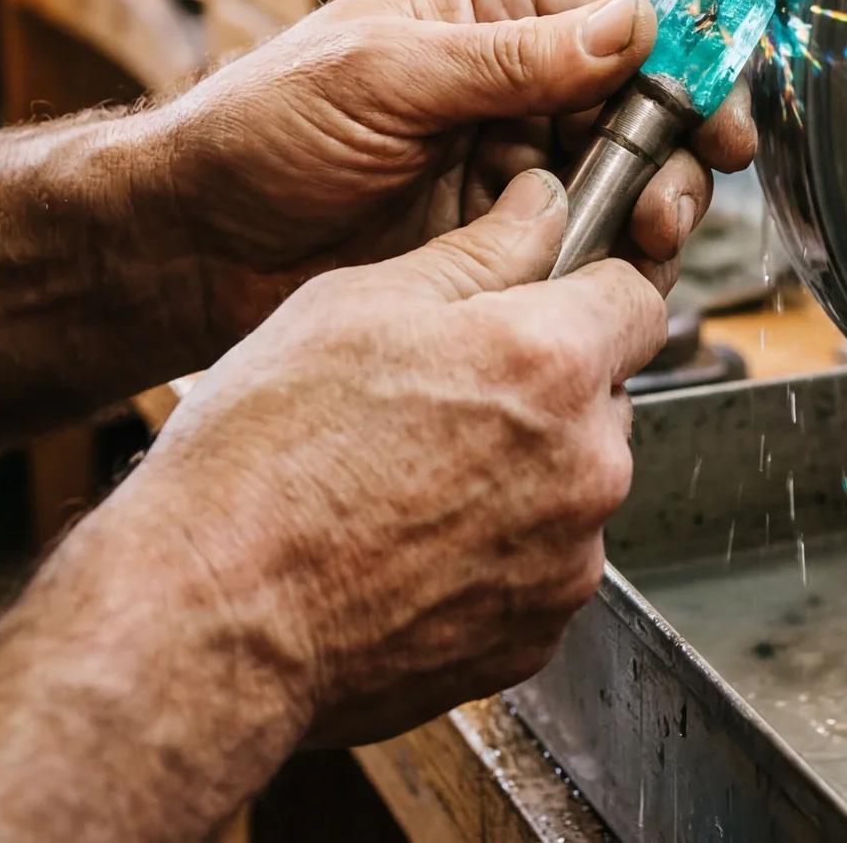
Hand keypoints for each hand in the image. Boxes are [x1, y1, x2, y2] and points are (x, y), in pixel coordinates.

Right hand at [87, 171, 663, 749]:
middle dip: (543, 389)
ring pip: (572, 486)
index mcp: (550, 361)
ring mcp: (567, 561)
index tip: (540, 305)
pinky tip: (407, 546)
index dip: (586, 292)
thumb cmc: (263, 458)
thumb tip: (541, 209)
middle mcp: (586, 464)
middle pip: (603, 398)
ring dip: (520, 474)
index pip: (636, 299)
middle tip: (437, 399)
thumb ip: (477, 253)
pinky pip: (541, 569)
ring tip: (405, 481)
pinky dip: (495, 555)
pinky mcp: (537, 636)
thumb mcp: (354, 305)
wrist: (210, 619)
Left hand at [142, 0, 756, 343]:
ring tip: (643, 244)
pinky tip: (601, 282)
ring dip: (647, 213)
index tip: (721, 108)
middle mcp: (508, 84)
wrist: (192, 246)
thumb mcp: (385, 75)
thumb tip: (629, 25)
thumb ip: (510, 57)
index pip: (618, 19)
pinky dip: (605, 267)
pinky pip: (580, 249)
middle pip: (639, 108)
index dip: (683, 61)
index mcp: (485, 13)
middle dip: (674, 152)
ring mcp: (506, 168)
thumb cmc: (258, 132)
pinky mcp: (496, 244)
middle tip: (672, 200)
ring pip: (622, 184)